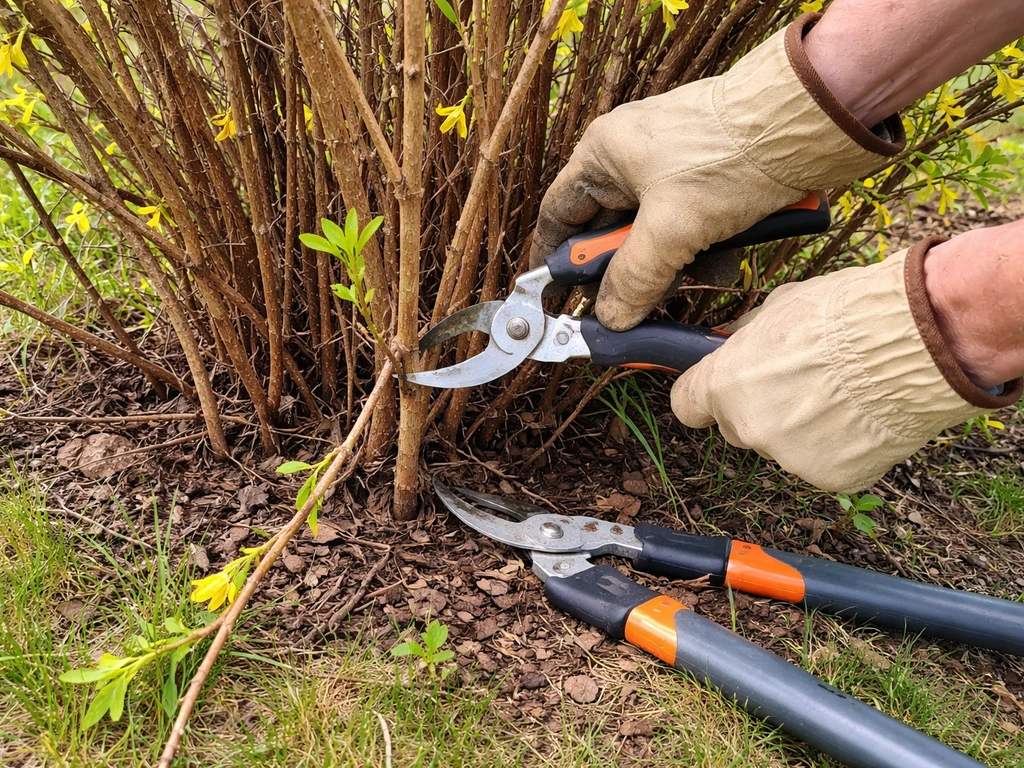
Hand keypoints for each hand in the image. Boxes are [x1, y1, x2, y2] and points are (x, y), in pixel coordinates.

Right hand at [529, 14, 901, 331]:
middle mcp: (631, 158)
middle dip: (626, 271)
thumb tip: (610, 319)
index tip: (559, 297)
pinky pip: (691, 227)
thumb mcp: (673, 229)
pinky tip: (723, 265)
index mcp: (604, 155)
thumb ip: (634, 279)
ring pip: (654, 235)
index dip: (557, 260)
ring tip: (693, 279)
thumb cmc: (732, 155)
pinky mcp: (709, 178)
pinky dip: (703, 251)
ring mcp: (672, 168)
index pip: (560, 215)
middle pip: (610, 232)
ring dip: (671, 266)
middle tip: (633, 305)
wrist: (810, 120)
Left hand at [670, 241, 1021, 492]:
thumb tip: (730, 340)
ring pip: (783, 446)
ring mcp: (788, 458)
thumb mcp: (778, 307)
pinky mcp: (830, 478)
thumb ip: (746, 335)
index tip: (717, 391)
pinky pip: (824, 462)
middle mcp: (748, 429)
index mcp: (724, 386)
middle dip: (759, 408)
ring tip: (845, 394)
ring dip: (802, 428)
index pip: (686, 406)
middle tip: (802, 380)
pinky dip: (840, 446)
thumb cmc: (844, 316)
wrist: (911, 347)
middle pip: (738, 426)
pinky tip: (864, 416)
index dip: (703, 397)